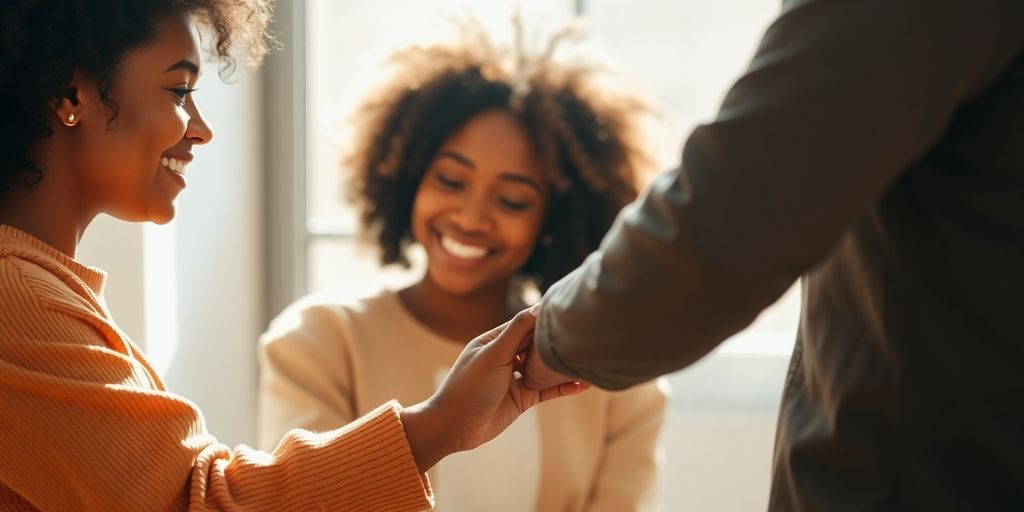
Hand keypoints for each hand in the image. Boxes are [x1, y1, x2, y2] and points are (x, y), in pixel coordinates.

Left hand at [400, 307, 586, 472]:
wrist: (454, 426)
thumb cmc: (468, 387)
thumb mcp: (493, 354)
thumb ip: (516, 331)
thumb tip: (538, 307)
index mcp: (494, 341)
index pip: (524, 324)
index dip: (545, 320)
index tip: (568, 312)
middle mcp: (505, 357)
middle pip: (536, 345)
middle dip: (556, 341)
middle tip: (584, 334)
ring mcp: (514, 379)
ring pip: (544, 368)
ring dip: (562, 365)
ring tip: (588, 358)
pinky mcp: (521, 399)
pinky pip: (547, 390)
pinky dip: (564, 387)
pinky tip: (583, 383)